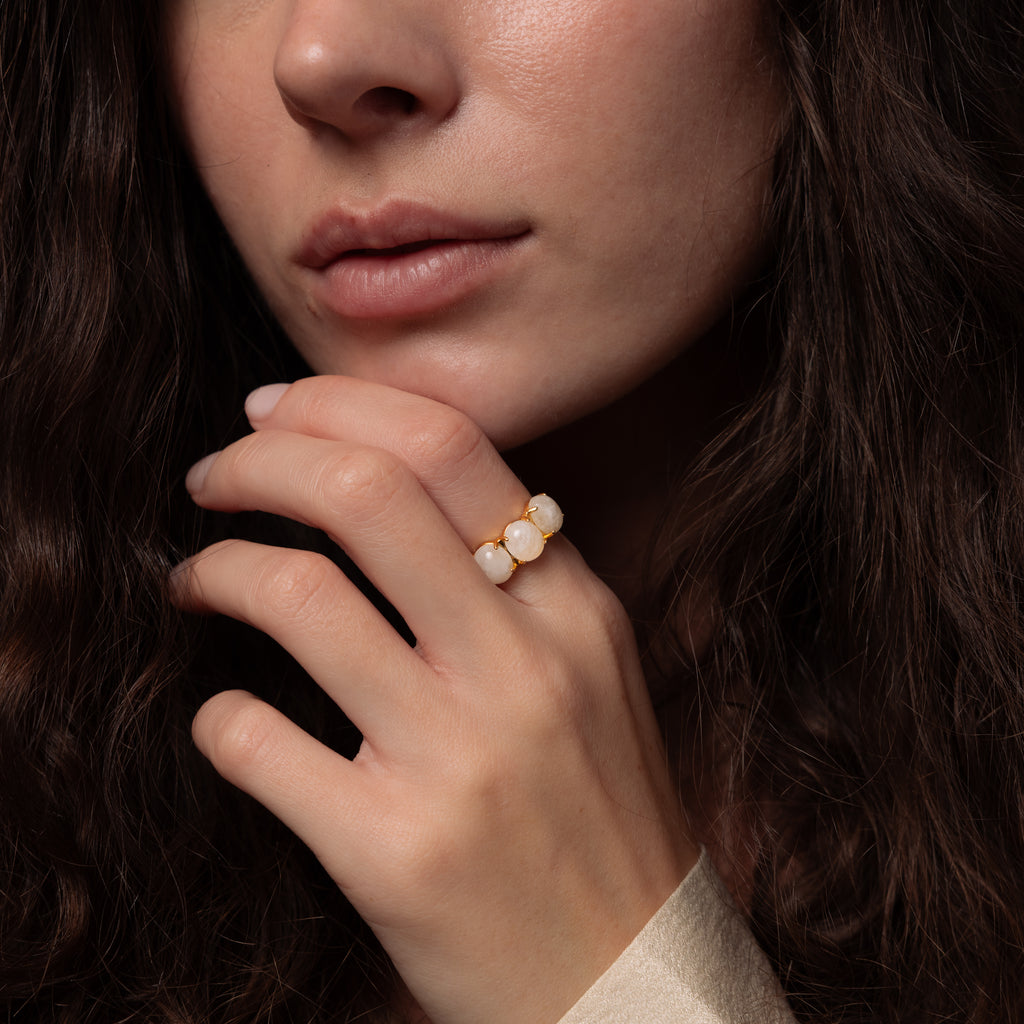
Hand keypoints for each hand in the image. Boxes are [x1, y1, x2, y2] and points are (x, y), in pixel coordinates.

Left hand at [174, 375, 697, 1023]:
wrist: (631, 982)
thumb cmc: (596, 816)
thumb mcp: (589, 674)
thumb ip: (515, 582)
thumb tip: (386, 487)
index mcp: (576, 612)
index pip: (452, 449)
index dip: (341, 405)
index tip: (276, 413)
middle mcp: (525, 669)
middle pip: (365, 492)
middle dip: (260, 459)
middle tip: (215, 474)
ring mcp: (461, 760)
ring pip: (298, 596)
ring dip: (218, 569)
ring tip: (199, 578)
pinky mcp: (394, 853)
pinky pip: (256, 741)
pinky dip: (218, 715)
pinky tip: (227, 719)